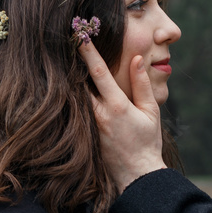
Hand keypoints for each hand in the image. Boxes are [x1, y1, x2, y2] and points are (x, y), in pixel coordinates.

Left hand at [79, 42, 166, 192]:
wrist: (137, 176)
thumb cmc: (147, 142)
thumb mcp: (150, 111)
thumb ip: (142, 84)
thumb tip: (137, 59)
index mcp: (116, 106)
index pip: (99, 72)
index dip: (88, 53)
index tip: (80, 36)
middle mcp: (99, 114)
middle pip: (78, 82)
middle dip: (72, 62)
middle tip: (64, 43)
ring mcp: (89, 125)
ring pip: (74, 96)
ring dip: (68, 79)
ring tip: (61, 60)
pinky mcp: (83, 135)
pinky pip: (75, 111)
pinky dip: (70, 97)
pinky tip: (65, 87)